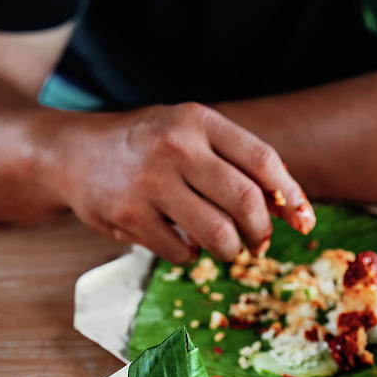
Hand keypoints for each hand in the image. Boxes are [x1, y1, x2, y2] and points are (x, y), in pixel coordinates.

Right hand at [52, 102, 314, 262]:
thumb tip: (292, 208)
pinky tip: (179, 241)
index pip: (264, 160)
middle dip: (261, 232)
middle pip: (246, 202)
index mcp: (198, 120)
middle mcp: (176, 146)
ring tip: (225, 247)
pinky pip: (182, 252)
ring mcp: (149, 182)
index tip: (304, 221)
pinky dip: (190, 256)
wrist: (73, 153)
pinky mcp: (128, 215)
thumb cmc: (148, 147)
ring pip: (218, 234)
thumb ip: (237, 162)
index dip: (291, 196)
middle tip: (258, 243)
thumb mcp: (190, 134)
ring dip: (230, 250)